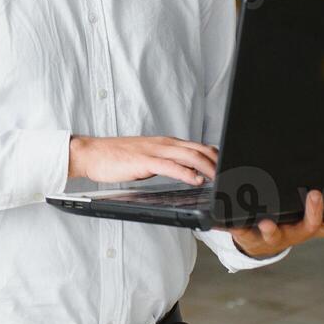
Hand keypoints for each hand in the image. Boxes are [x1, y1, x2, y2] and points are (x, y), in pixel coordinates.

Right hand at [67, 135, 216, 185]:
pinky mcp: (144, 161)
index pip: (199, 147)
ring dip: (209, 168)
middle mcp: (164, 143)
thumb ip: (167, 161)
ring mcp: (154, 151)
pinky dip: (187, 173)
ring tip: (220, 179)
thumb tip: (187, 172)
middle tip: (231, 177)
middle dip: (219, 163)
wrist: (91, 153)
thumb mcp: (148, 157)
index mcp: (166, 143)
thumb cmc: (116, 158)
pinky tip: (196, 180)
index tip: (228, 171)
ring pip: (190, 156)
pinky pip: (171, 166)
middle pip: (200, 150)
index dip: (217, 158)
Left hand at [227, 189, 323, 258]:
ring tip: (264, 221)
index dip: (317, 210)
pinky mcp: (243, 234)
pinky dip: (226, 225)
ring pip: (263, 232)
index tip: (317, 193)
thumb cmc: (290, 229)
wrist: (260, 246)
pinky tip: (217, 221)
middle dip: (299, 218)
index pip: (315, 223)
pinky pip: (234, 229)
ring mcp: (263, 235)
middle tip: (301, 203)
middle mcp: (285, 234)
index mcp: (302, 230)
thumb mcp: (314, 227)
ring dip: (265, 227)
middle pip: (292, 229)